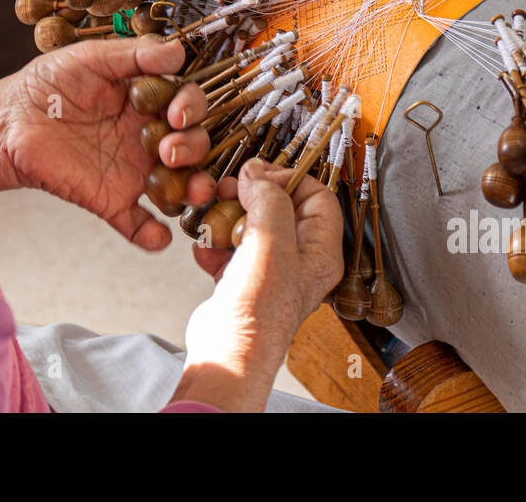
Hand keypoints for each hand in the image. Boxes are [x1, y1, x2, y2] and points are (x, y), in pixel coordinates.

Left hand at [0, 35, 216, 249]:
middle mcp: (145, 135)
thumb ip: (133, 55)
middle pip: (191, 144)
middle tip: (171, 150)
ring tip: (192, 191)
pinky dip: (152, 235)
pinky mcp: (109, 199)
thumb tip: (178, 51)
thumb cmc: (44, 85)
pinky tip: (159, 237)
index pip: (187, 103)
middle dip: (193, 147)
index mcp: (145, 99)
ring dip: (193, 189)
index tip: (177, 113)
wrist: (4, 124)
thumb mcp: (88, 58)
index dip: (191, 107)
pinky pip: (138, 223)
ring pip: (177, 184)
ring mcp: (131, 170)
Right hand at [171, 158, 342, 411]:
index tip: (261, 173)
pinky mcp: (243, 281)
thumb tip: (257, 173)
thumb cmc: (259, 310)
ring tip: (212, 216)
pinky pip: (230, 249)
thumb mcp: (270, 241)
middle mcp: (300, 261)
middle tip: (231, 189)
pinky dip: (215, 244)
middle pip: (282, 208)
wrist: (228, 352)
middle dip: (253, 195)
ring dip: (228, 217)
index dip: (290, 178)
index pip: (318, 196)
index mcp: (321, 251)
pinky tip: (205, 249)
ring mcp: (271, 271)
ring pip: (252, 226)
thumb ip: (268, 199)